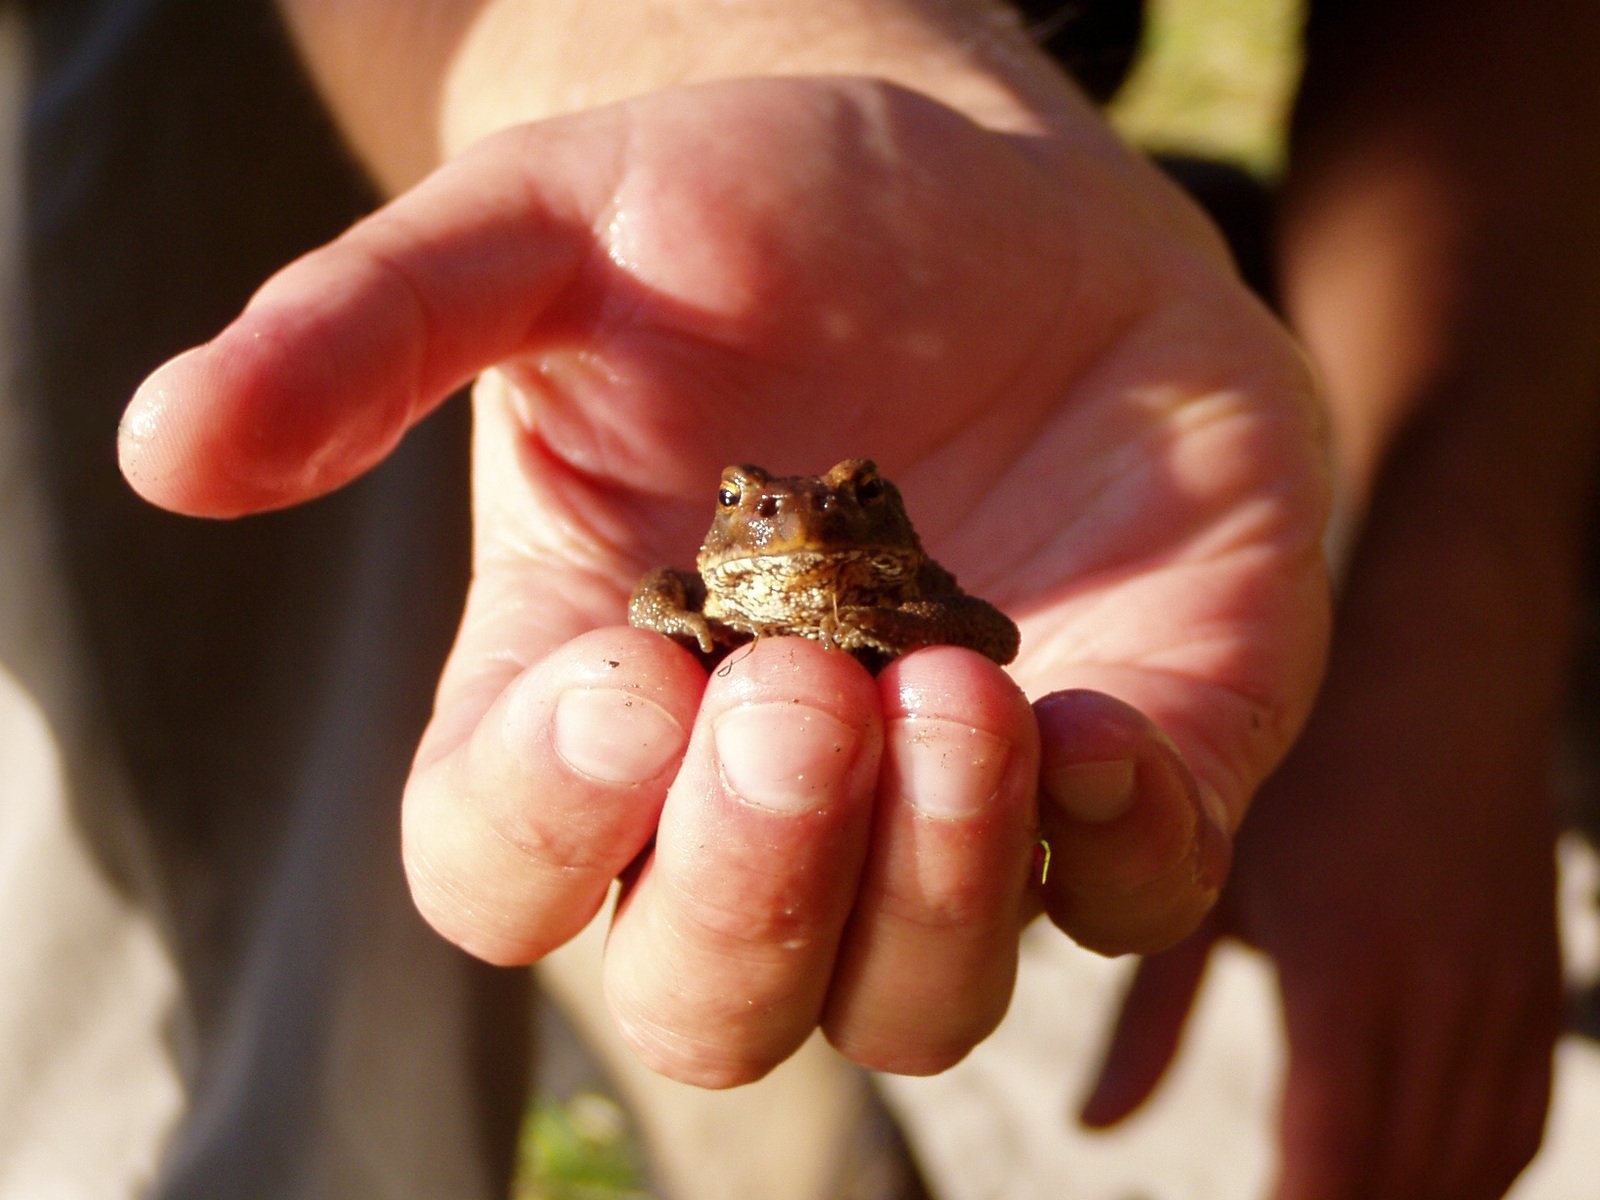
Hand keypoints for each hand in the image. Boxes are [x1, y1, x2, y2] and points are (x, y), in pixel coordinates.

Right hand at [119, 77, 1328, 1082]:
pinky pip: (1128, 895)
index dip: (540, 818)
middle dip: (744, 888)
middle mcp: (760, 791)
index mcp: (590, 696)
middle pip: (714, 996)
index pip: (503, 868)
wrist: (981, 190)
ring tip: (947, 693)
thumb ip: (370, 332)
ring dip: (926, 888)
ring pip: (914, 997)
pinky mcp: (1128, 750)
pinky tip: (1099, 728)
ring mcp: (947, 796)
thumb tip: (167, 446)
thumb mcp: (546, 231)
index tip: (621, 675)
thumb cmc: (744, 213)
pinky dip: (1119, 852)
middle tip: (788, 696)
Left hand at [1082, 540, 1562, 1197]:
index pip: (1331, 1149)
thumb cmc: (1299, 776)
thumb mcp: (1211, 885)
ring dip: (1408, 1199)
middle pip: (1407, 1174)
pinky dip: (1470, 1172)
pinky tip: (1415, 1183)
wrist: (1442, 673)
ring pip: (1475, 1162)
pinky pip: (1519, 1120)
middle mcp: (1436, 990)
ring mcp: (1501, 990)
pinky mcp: (1533, 981)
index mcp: (1343, 964)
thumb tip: (1092, 1124)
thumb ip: (1150, 1014)